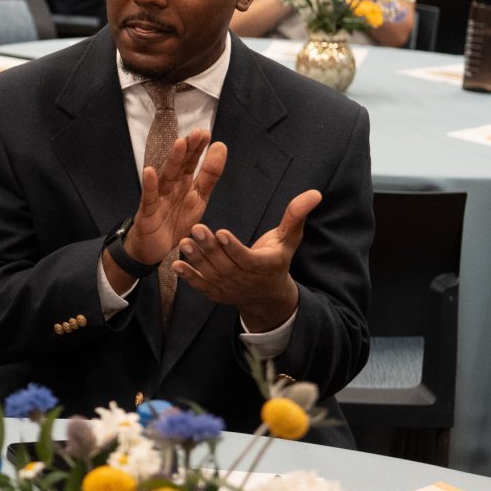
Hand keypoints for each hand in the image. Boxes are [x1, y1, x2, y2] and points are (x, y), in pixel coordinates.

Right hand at [124, 131, 222, 268]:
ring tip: (179, 144)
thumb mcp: (199, 198)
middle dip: (189, 150)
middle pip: (181, 166)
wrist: (154, 250)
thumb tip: (221, 146)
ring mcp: (158, 198)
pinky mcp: (147, 212)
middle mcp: (171, 187)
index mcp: (185, 184)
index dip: (200, 150)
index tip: (207, 134)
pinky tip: (149, 171)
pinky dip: (149, 185)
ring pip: (166, 177)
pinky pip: (148, 197)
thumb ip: (209, 175)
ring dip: (173, 161)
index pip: (193, 163)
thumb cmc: (175, 222)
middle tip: (197, 134)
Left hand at [170, 188, 320, 332]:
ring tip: (184, 242)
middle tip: (196, 229)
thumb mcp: (288, 239)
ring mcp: (229, 289)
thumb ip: (296, 216)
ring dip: (196, 260)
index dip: (233, 247)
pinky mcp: (216, 294)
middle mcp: (245, 280)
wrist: (267, 296)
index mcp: (264, 266)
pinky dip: (188, 278)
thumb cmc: (277, 260)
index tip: (220, 232)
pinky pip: (201, 286)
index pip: (246, 258)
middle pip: (225, 264)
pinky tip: (175, 265)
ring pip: (211, 274)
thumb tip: (315, 193)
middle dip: (210, 248)